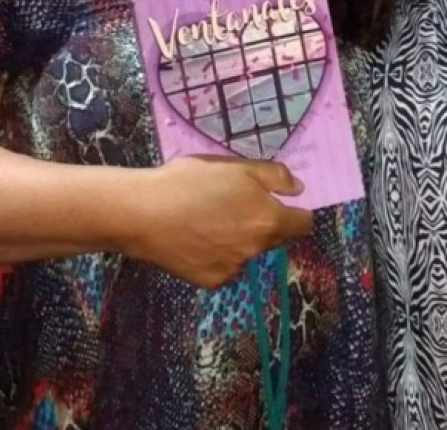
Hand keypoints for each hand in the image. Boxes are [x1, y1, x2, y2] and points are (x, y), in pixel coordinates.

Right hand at [125, 155, 312, 287]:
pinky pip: (225, 265)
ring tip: (207, 218)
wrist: (143, 214)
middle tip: (233, 203)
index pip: (302, 223)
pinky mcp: (211, 281)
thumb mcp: (236, 166)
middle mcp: (256, 249)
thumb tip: (298, 189)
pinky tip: (195, 237)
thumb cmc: (191, 182)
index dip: (295, 210)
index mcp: (267, 220)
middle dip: (263, 221)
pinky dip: (217, 254)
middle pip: (274, 236)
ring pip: (248, 251)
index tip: (279, 201)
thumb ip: (274, 176)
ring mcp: (234, 268)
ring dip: (239, 238)